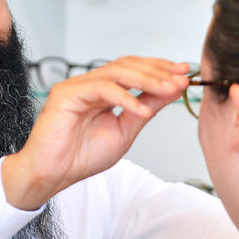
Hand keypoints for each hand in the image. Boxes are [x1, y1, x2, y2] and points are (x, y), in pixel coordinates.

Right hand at [2, 57, 189, 209]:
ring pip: (116, 71)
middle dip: (158, 70)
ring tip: (169, 89)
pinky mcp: (66, 93)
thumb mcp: (125, 131)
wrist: (53, 174)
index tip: (185, 74)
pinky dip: (126, 98)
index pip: (134, 70)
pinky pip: (102, 88)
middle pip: (127, 65)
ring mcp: (77, 86)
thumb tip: (171, 90)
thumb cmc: (81, 157)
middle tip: (182, 77)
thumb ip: (145, 109)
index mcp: (103, 92)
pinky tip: (143, 109)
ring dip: (147, 79)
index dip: (159, 69)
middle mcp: (90, 84)